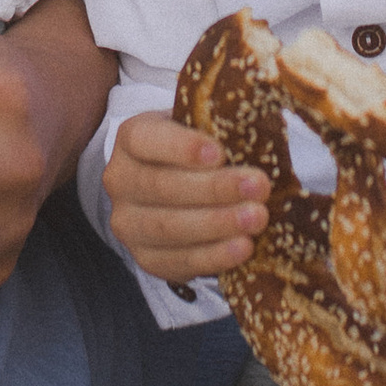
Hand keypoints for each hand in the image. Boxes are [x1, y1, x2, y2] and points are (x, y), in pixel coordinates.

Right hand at [103, 109, 269, 285]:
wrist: (181, 186)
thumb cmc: (198, 150)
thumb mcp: (203, 127)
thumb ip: (225, 124)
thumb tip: (264, 129)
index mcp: (131, 138)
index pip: (145, 139)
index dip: (181, 147)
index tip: (220, 153)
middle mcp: (121, 180)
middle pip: (162, 186)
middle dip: (214, 188)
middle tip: (259, 186)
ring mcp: (128, 223)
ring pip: (168, 227)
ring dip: (217, 224)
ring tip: (257, 217)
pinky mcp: (146, 257)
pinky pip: (178, 261)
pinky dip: (214, 256)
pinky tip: (243, 246)